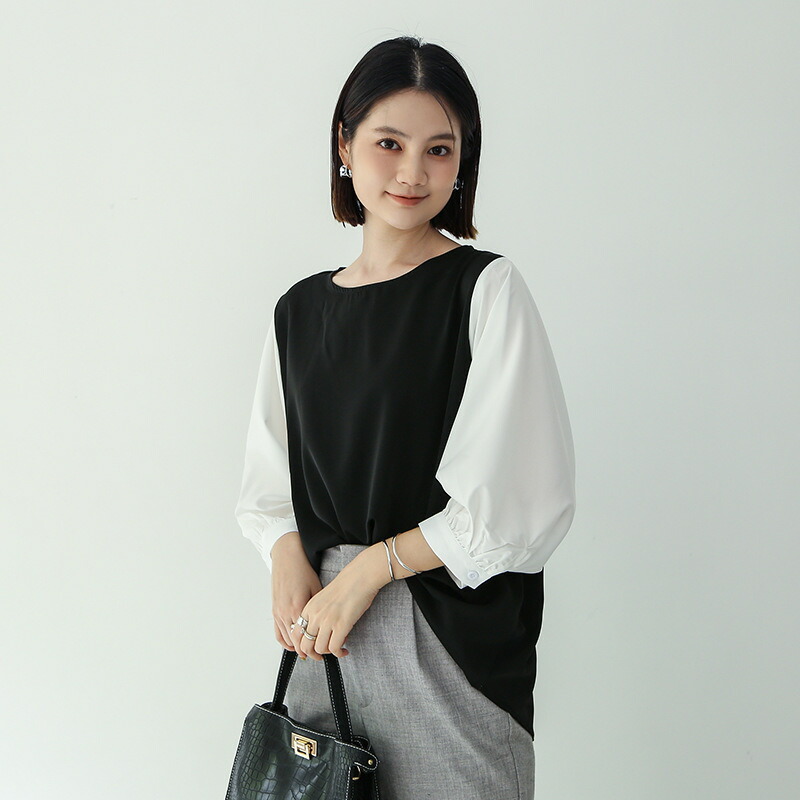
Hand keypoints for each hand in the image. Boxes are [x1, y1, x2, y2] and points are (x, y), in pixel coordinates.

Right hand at [270, 532, 323, 655]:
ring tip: (310, 651)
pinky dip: (286, 642)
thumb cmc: (302, 570)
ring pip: (287, 640)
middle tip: (321, 654)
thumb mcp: (316, 589)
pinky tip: (294, 645)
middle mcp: (285, 613)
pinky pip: (278, 633)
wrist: (287, 557)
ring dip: (298, 648)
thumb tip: (332, 624)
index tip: (329, 650)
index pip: (308, 638)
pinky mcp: (274, 610)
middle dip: (310, 651)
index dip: (319, 647)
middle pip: (297, 643)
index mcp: (298, 608)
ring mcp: (278, 613)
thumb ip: (320, 609)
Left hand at [288, 559, 380, 660]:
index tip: (310, 649)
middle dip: (312, 654)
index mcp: (309, 608)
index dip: (302, 645)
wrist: (360, 577)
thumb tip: (318, 630)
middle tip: (321, 656)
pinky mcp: (341, 625)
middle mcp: (315, 615)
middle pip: (305, 645)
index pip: (296, 633)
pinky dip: (339, 653)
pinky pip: (334, 648)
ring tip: (336, 650)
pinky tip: (344, 650)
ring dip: (328, 653)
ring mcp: (327, 621)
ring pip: (319, 649)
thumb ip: (317, 612)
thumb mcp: (323, 597)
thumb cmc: (346, 584)